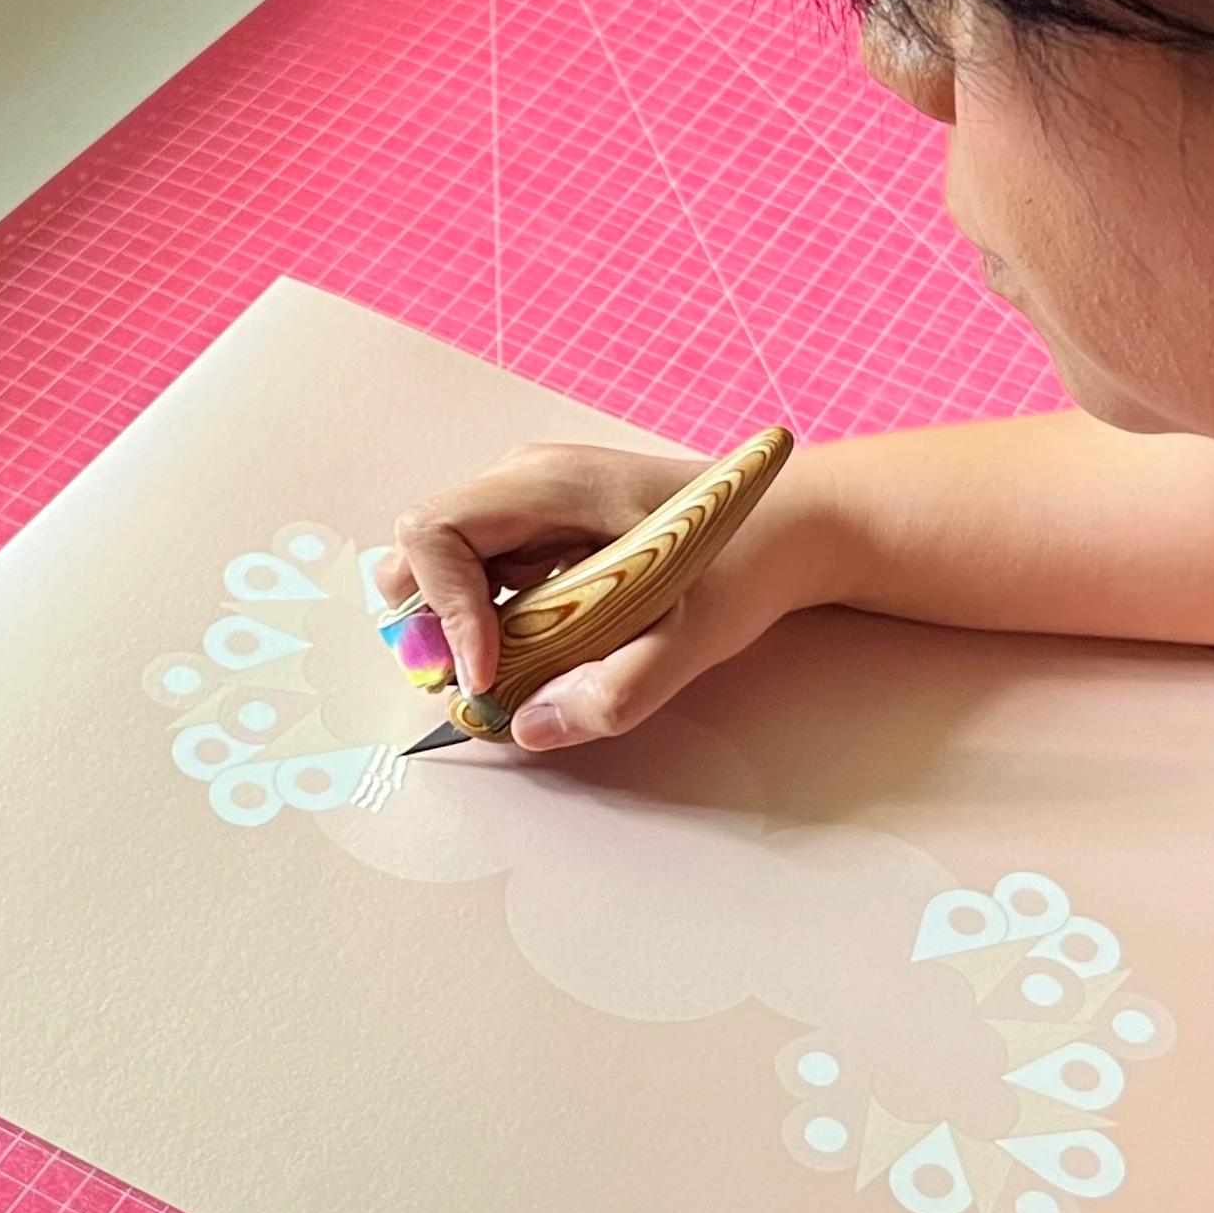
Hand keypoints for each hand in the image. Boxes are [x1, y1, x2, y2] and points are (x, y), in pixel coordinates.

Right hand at [373, 441, 835, 747]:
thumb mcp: (694, 635)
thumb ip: (616, 690)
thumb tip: (527, 729)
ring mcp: (528, 510)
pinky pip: (482, 584)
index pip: (438, 533)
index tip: (485, 674)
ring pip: (443, 570)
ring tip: (502, 679)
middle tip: (474, 681)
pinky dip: (485, 631)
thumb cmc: (746, 559)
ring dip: (455, 632)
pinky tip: (532, 658)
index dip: (445, 610)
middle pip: (421, 549)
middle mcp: (523, 485)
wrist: (792, 523)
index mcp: (549, 483)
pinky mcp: (541, 540)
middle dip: (429, 623)